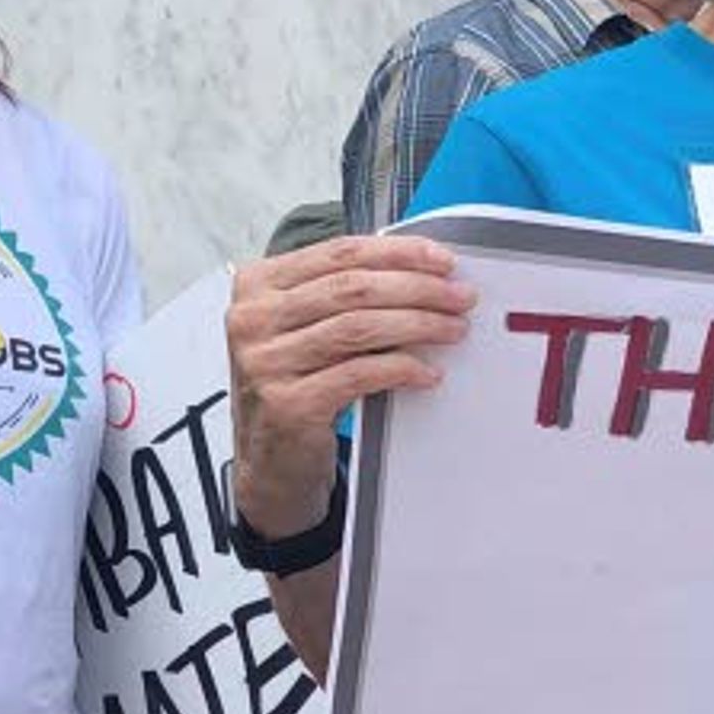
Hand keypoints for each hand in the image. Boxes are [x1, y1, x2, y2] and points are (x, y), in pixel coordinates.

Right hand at [225, 234, 474, 533]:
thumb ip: (344, 296)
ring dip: (418, 324)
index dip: (398, 253)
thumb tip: (420, 274)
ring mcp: (266, 362)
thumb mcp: (305, 328)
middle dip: (418, 288)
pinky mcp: (288, 404)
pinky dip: (402, 369)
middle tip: (458, 297)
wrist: (271, 460)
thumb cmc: (294, 386)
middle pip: (353, 287)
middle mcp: (254, 319)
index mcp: (257, 285)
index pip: (339, 253)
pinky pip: (360, 374)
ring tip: (452, 329)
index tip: (441, 260)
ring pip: (359, 327)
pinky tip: (427, 372)